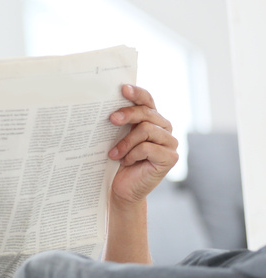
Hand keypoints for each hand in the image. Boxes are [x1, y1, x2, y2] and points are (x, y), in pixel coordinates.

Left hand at [107, 84, 178, 205]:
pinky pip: (148, 148)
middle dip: (128, 114)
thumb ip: (120, 122)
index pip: (147, 100)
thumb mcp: (117, 138)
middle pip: (147, 113)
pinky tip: (126, 162)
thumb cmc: (117, 161)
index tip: (122, 89)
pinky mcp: (170, 158)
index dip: (137, 93)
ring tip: (113, 154)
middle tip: (111, 119)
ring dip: (126, 142)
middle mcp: (164, 128)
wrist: (121, 189)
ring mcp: (170, 143)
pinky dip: (133, 154)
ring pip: (146, 129)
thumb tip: (108, 106)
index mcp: (152, 120)